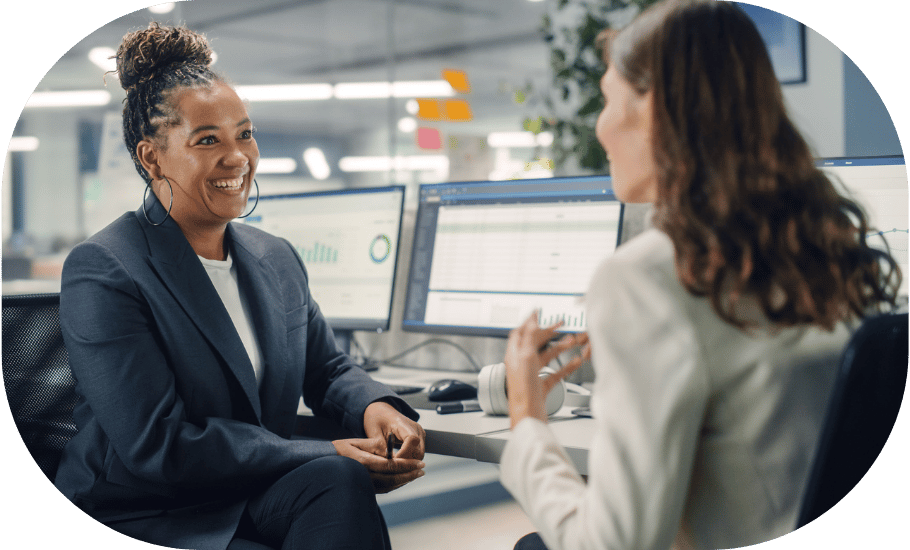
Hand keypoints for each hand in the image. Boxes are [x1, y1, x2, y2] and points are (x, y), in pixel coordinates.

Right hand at [332, 437, 424, 493]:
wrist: (324, 462)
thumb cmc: (340, 450)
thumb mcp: (357, 442)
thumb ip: (376, 445)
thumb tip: (392, 451)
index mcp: (364, 462)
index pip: (391, 465)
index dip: (407, 465)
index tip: (419, 463)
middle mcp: (365, 476)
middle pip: (393, 478)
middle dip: (410, 474)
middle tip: (422, 469)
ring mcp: (365, 484)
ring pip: (390, 485)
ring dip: (405, 480)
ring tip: (416, 474)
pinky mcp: (365, 488)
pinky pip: (384, 489)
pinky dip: (396, 484)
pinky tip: (403, 479)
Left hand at [363, 400, 425, 460]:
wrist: (381, 411)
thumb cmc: (377, 418)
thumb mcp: (374, 433)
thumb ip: (381, 448)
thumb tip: (387, 463)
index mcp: (403, 423)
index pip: (412, 440)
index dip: (404, 454)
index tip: (394, 461)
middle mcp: (415, 428)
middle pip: (419, 451)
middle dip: (406, 461)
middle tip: (392, 466)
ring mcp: (419, 433)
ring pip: (420, 454)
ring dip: (408, 461)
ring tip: (394, 463)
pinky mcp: (418, 438)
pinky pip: (417, 452)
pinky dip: (410, 458)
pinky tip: (398, 459)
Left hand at [504, 312, 590, 428]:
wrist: (528, 417)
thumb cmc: (523, 391)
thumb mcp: (526, 358)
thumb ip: (529, 338)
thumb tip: (531, 320)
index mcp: (514, 355)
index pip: (520, 332)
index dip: (529, 321)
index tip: (539, 312)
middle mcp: (522, 364)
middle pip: (535, 343)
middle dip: (549, 332)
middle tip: (561, 324)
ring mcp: (532, 375)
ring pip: (547, 356)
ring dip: (560, 348)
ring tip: (572, 341)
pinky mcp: (542, 386)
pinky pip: (556, 372)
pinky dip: (566, 366)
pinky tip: (575, 361)